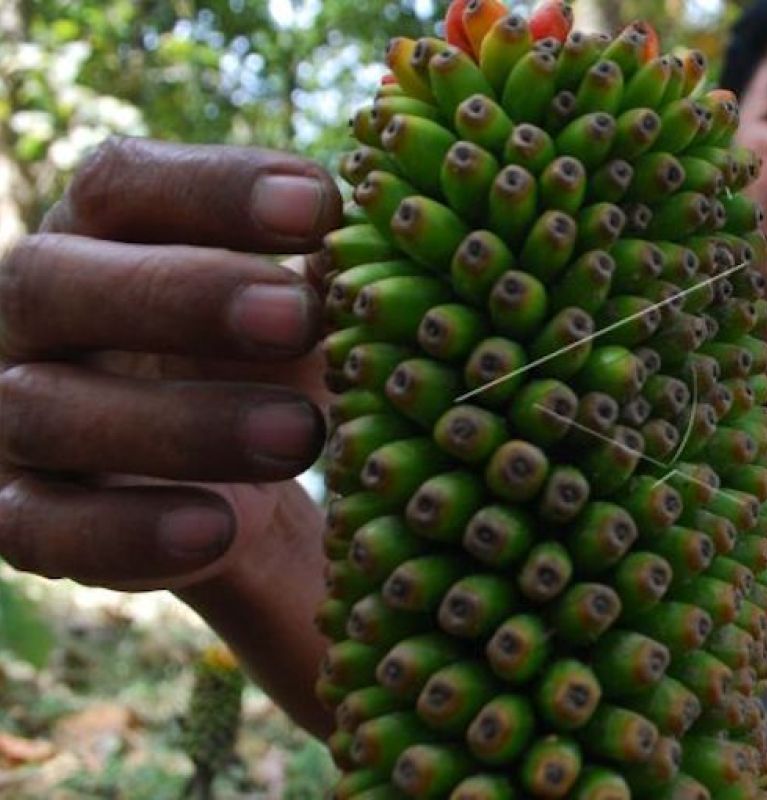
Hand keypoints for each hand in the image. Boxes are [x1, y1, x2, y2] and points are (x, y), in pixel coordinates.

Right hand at [0, 137, 340, 591]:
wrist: (220, 488)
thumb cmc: (263, 364)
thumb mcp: (298, 316)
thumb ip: (321, 277)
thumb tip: (382, 234)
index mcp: (97, 236)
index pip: (123, 184)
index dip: (214, 188)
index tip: (320, 206)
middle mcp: (33, 315)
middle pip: (55, 280)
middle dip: (182, 296)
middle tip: (298, 317)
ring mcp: (11, 416)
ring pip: (48, 409)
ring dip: (182, 423)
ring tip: (300, 437)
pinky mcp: (20, 517)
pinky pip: (43, 530)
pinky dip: (129, 531)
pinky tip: (220, 529)